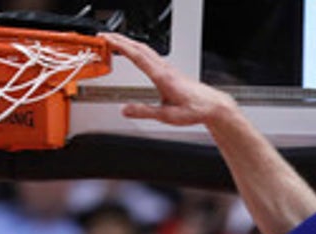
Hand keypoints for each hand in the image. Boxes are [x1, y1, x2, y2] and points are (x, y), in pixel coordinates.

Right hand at [101, 33, 236, 126]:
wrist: (210, 106)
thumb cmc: (194, 109)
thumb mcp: (166, 115)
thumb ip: (144, 112)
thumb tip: (125, 110)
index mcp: (162, 77)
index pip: (137, 56)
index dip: (121, 47)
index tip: (108, 40)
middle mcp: (165, 69)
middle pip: (139, 48)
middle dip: (120, 39)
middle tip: (104, 36)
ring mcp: (168, 68)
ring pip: (145, 49)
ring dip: (128, 42)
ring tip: (114, 41)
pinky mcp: (169, 70)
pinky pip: (150, 54)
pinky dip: (137, 49)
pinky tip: (133, 51)